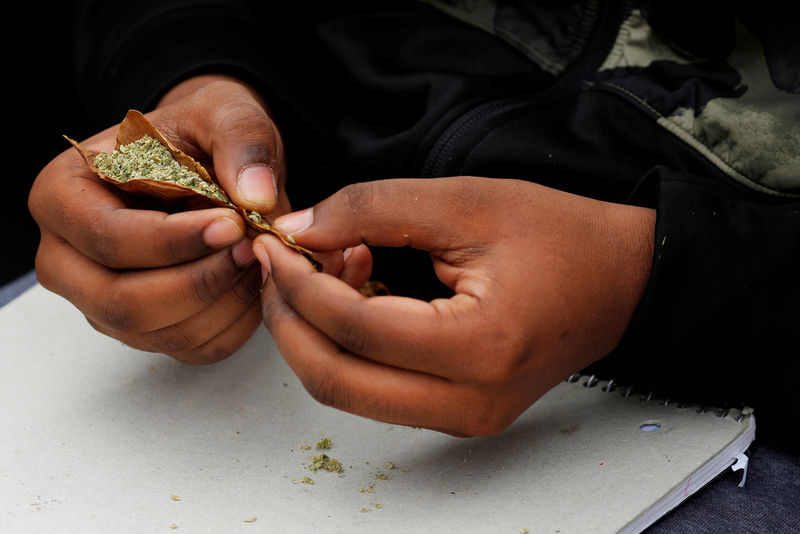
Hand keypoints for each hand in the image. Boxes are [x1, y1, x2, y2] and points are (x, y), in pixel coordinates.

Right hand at [29, 75, 287, 363]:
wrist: (209, 163)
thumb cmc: (202, 136)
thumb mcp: (225, 113)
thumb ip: (242, 141)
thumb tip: (256, 196)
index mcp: (63, 196)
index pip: (110, 239)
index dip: (176, 241)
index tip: (234, 224)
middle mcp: (67, 258)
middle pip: (122, 303)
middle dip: (199, 283)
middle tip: (252, 248)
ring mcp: (101, 302)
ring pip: (158, 334)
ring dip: (222, 304)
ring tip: (257, 258)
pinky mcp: (144, 329)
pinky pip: (192, 348)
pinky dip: (234, 323)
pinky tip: (254, 282)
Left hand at [254, 177, 655, 435]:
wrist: (621, 281)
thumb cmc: (562, 237)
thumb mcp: (466, 202)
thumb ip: (374, 209)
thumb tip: (300, 230)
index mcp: (480, 347)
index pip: (356, 328)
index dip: (301, 285)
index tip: (276, 245)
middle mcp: (471, 401)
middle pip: (337, 382)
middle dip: (290, 323)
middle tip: (278, 267)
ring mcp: (466, 417)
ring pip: (350, 393)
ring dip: (318, 335)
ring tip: (327, 270)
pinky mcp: (461, 413)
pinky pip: (379, 389)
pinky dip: (351, 346)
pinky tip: (358, 292)